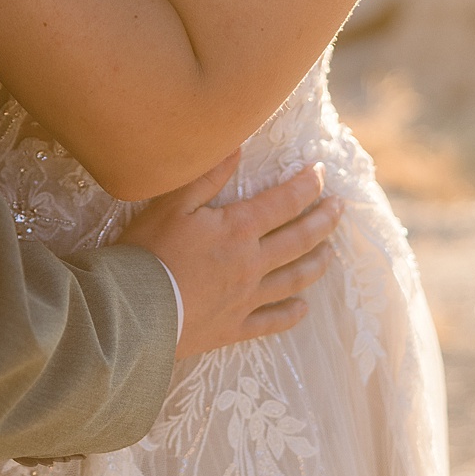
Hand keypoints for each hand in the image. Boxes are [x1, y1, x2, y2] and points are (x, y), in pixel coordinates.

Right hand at [118, 153, 340, 362]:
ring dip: (316, 263)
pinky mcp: (233, 327)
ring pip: (293, 279)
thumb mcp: (171, 204)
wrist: (134, 311)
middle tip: (340, 207)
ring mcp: (246, 298)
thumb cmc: (148, 252)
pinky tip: (302, 308)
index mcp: (238, 229)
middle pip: (299, 239)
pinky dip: (290, 314)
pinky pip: (271, 322)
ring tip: (331, 253)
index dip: (307, 186)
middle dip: (324, 220)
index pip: (284, 202)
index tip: (322, 172)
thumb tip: (237, 147)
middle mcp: (252, 263)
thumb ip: (207, 177)